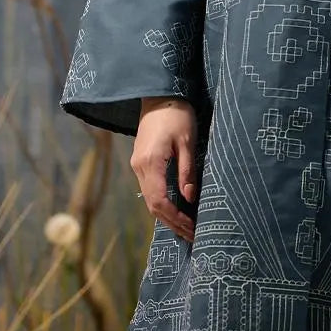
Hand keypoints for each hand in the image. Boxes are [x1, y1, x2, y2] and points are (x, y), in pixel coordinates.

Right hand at [132, 97, 196, 241]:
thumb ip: (187, 170)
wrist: (159, 95)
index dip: (176, 218)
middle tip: (192, 235)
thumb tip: (188, 198)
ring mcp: (137, 165)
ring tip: (186, 227)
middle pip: (153, 205)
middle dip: (172, 223)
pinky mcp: (141, 161)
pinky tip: (175, 208)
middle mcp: (139, 167)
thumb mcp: (187, 141)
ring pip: (149, 199)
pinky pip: (149, 189)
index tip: (192, 228)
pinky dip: (162, 203)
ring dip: (166, 215)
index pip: (160, 201)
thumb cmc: (177, 114)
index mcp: (151, 162)